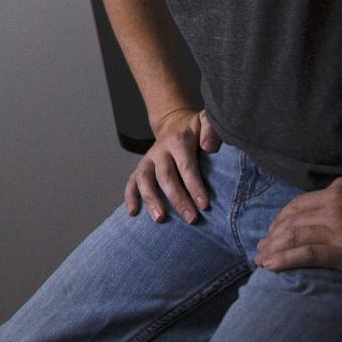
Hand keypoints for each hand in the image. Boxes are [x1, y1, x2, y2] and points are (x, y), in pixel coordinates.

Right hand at [125, 107, 219, 223]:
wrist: (175, 123)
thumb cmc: (196, 130)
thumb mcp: (206, 122)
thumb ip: (211, 130)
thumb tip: (210, 147)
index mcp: (178, 141)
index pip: (185, 165)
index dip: (194, 186)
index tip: (204, 205)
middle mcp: (160, 150)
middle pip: (165, 176)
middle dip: (177, 198)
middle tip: (191, 219)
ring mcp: (148, 159)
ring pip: (144, 179)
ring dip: (151, 199)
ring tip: (160, 219)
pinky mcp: (142, 167)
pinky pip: (131, 181)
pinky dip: (130, 196)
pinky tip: (132, 212)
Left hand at [255, 175, 341, 285]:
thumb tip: (332, 188)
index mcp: (341, 191)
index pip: (299, 204)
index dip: (281, 218)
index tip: (272, 229)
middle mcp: (336, 208)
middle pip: (292, 220)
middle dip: (272, 235)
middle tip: (261, 246)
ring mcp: (341, 231)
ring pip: (295, 236)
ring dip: (273, 248)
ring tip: (261, 258)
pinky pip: (308, 255)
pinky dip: (285, 260)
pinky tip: (272, 266)